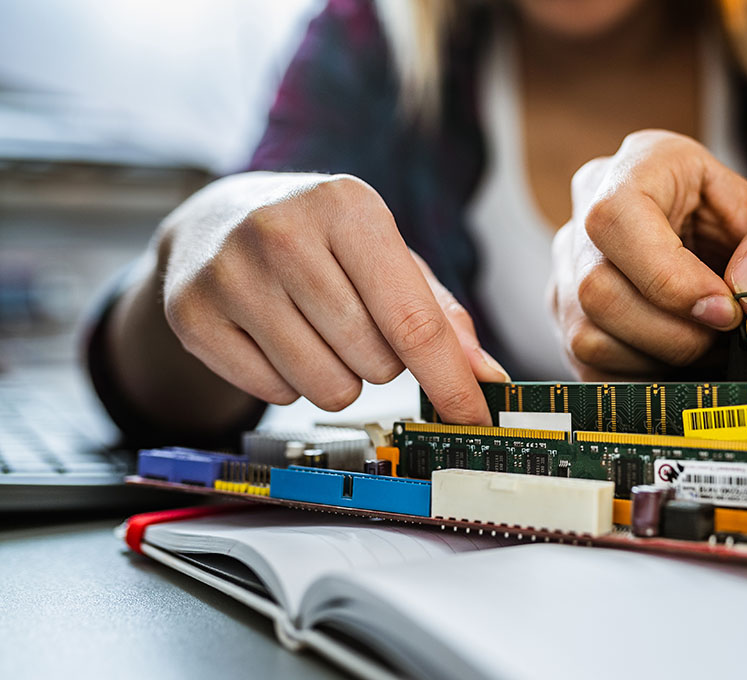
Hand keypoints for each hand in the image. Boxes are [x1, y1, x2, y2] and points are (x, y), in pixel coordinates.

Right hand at [158, 172, 505, 422]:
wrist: (216, 220)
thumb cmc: (321, 240)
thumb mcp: (386, 254)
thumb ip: (441, 313)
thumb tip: (483, 375)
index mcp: (347, 207)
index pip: (413, 321)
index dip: (450, 381)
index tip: (475, 418)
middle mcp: (281, 232)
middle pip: (373, 362)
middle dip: (381, 363)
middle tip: (356, 325)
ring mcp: (229, 274)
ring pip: (325, 389)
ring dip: (338, 378)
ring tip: (318, 332)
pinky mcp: (191, 315)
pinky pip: (273, 396)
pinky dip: (287, 383)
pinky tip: (275, 337)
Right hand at [549, 130, 746, 379]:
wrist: (735, 256)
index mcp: (641, 164)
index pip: (617, 218)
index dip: (668, 278)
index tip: (724, 311)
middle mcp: (588, 211)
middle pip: (597, 289)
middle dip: (672, 332)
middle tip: (724, 337)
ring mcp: (568, 268)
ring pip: (587, 335)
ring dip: (659, 358)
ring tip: (708, 348)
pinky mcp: (567, 319)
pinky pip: (589, 367)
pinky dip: (643, 377)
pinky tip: (681, 361)